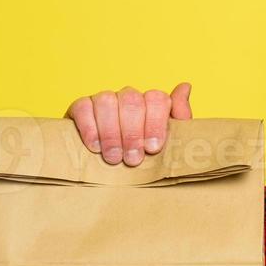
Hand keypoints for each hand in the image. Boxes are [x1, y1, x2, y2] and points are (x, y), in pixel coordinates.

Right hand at [64, 82, 192, 166]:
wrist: (114, 179)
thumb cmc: (144, 160)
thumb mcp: (168, 145)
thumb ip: (179, 118)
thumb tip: (185, 87)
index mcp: (150, 104)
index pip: (157, 98)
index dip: (155, 123)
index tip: (153, 149)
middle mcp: (128, 98)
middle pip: (132, 101)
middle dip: (133, 133)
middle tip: (132, 160)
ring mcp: (103, 100)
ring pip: (107, 101)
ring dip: (111, 133)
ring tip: (114, 158)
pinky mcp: (80, 108)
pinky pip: (83, 107)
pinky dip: (90, 128)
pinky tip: (95, 147)